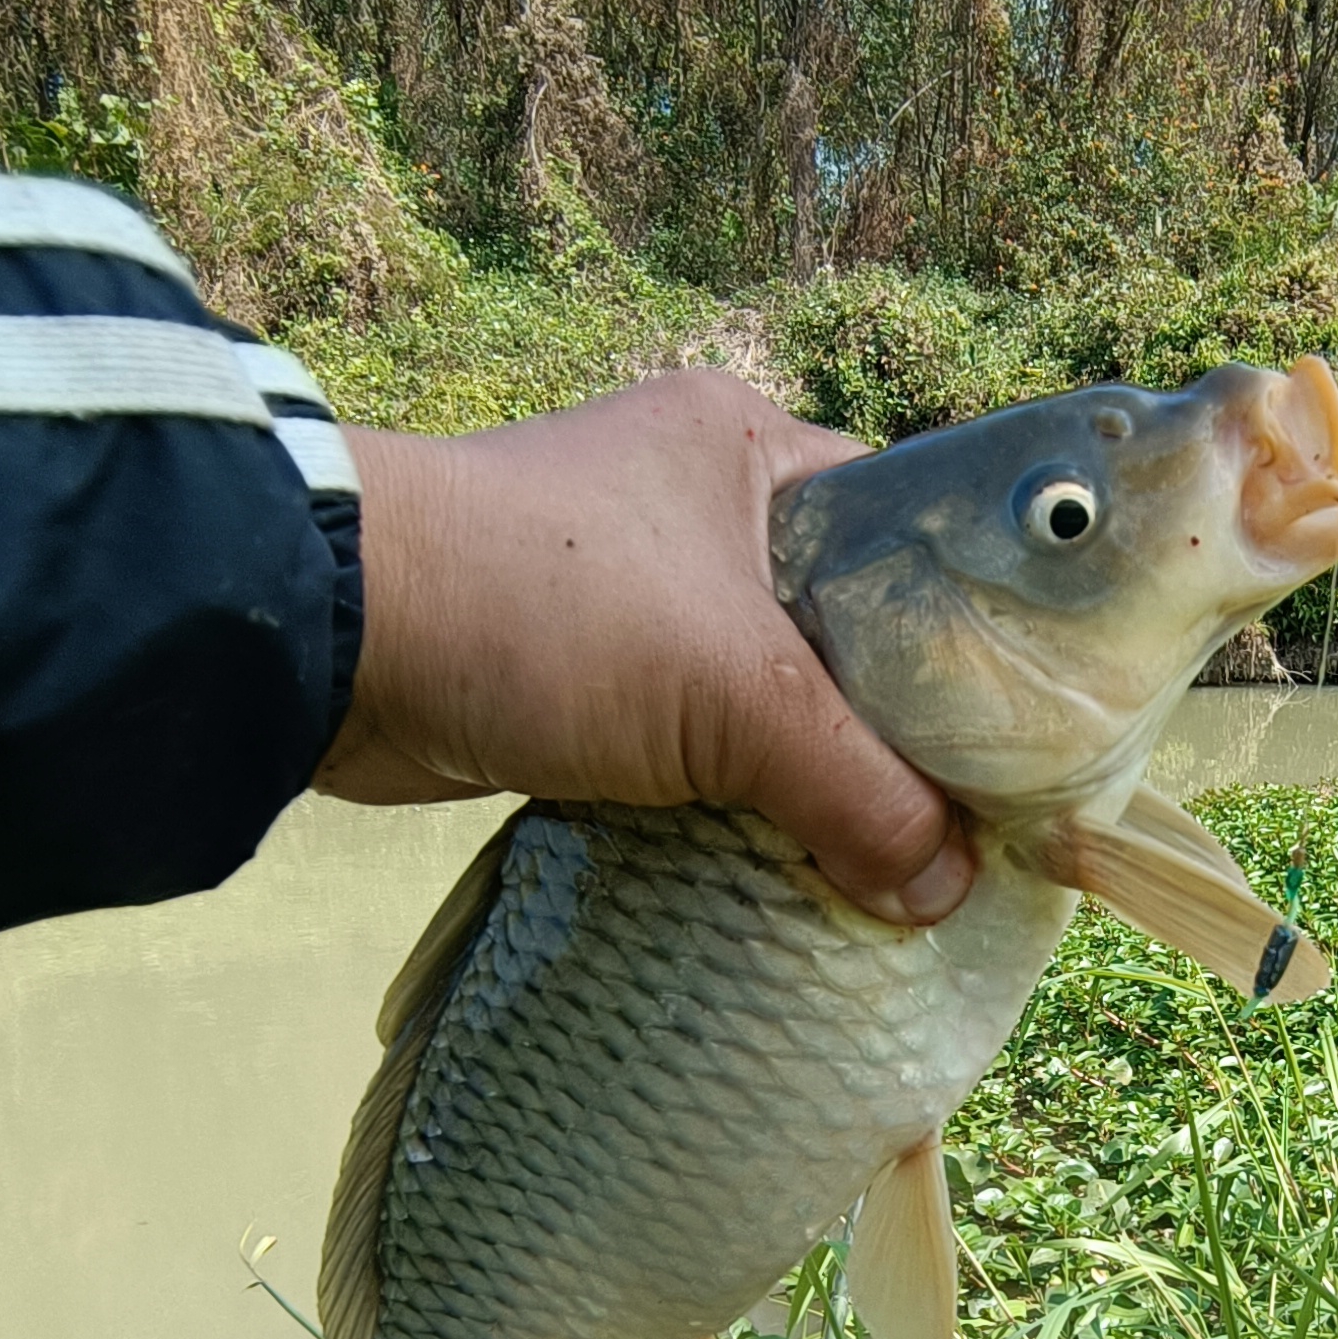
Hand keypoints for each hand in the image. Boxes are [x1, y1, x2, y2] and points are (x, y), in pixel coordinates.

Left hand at [315, 371, 975, 926]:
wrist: (324, 641)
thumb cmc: (544, 610)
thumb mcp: (735, 697)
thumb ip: (858, 791)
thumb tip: (945, 889)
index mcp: (748, 449)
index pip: (905, 532)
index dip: (965, 630)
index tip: (1013, 729)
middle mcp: (693, 505)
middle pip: (838, 630)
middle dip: (884, 727)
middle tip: (954, 814)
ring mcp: (625, 593)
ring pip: (758, 697)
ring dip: (797, 775)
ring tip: (879, 854)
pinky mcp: (568, 677)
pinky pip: (682, 746)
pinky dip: (721, 801)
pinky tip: (771, 861)